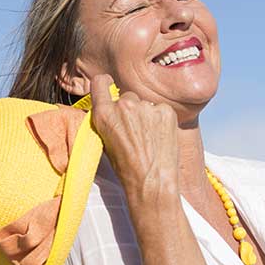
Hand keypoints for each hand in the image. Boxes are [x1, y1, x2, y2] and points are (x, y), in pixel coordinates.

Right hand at [88, 74, 179, 203]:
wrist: (152, 182)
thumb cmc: (128, 169)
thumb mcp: (106, 144)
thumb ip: (108, 121)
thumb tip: (113, 111)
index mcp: (104, 114)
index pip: (100, 83)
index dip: (105, 84)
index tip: (108, 86)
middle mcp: (124, 105)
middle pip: (127, 97)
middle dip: (130, 110)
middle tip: (136, 132)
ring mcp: (146, 107)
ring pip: (145, 105)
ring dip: (147, 116)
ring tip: (150, 139)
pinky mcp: (165, 111)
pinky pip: (161, 110)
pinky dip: (161, 121)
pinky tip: (160, 138)